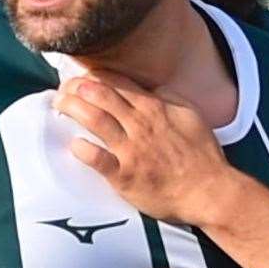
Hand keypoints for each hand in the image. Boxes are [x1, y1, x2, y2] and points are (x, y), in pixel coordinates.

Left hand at [52, 73, 238, 227]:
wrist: (209, 191)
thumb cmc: (202, 156)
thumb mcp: (192, 116)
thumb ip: (170, 99)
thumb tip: (153, 88)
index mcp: (154, 108)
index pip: (117, 82)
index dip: (94, 76)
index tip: (81, 77)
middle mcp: (139, 124)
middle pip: (99, 95)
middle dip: (76, 87)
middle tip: (63, 89)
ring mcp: (131, 149)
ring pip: (94, 119)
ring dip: (72, 108)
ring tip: (59, 105)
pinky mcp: (124, 175)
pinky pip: (97, 159)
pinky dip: (82, 149)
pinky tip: (73, 144)